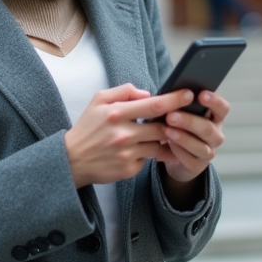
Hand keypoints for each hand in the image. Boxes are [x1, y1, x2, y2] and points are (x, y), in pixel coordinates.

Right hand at [65, 85, 195, 188]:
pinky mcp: (129, 169)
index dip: (174, 100)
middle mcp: (123, 134)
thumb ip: (124, 91)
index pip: (153, 105)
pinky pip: (147, 159)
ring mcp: (127, 153)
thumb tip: (147, 93)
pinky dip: (146, 154)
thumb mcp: (99, 100)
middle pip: (162, 128)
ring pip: (158, 145)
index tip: (189, 95)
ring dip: (160, 140)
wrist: (72, 159)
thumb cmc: (88, 127)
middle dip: (173, 124)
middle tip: (177, 120)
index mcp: (116, 113)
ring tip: (153, 135)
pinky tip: (135, 151)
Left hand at [155, 90, 229, 184]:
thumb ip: (181, 105)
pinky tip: (167, 145)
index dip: (214, 101)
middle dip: (189, 121)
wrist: (174, 156)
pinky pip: (189, 159)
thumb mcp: (181, 114)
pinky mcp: (198, 166)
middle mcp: (216, 135)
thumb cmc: (179, 127)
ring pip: (200, 146)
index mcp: (215, 118)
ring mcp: (209, 152)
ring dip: (182, 138)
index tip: (201, 94)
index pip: (222, 108)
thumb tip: (171, 94)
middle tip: (171, 115)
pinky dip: (177, 151)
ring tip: (167, 130)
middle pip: (208, 128)